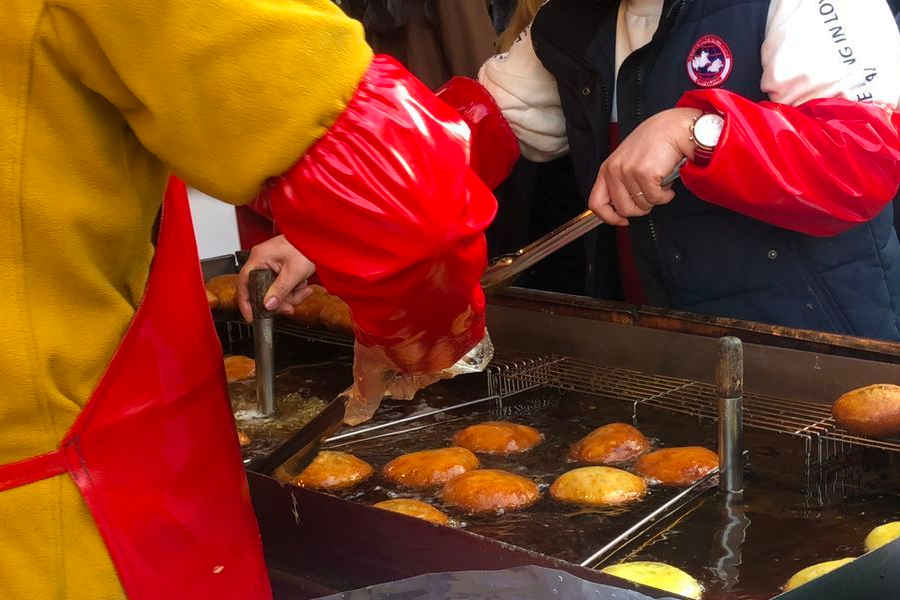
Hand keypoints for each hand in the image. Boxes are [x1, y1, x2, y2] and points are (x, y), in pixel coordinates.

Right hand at [237, 235, 315, 322]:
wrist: (319, 239)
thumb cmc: (306, 246)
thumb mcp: (294, 272)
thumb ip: (280, 290)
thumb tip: (268, 305)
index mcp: (259, 258)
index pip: (244, 284)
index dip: (246, 302)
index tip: (251, 317)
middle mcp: (261, 261)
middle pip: (262, 291)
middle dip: (280, 300)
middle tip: (290, 306)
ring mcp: (270, 264)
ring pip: (274, 291)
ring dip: (290, 295)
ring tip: (303, 289)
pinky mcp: (279, 268)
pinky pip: (281, 285)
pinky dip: (293, 289)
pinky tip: (303, 284)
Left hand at [589, 107, 700, 225]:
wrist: (674, 128)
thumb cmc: (654, 144)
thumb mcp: (627, 162)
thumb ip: (620, 183)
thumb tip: (622, 210)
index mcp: (607, 169)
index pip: (596, 203)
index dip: (609, 217)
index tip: (622, 220)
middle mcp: (614, 170)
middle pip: (623, 209)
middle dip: (641, 208)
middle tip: (650, 196)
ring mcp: (628, 171)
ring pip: (641, 206)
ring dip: (655, 199)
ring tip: (659, 183)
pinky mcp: (645, 173)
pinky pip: (656, 199)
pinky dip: (665, 195)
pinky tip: (667, 183)